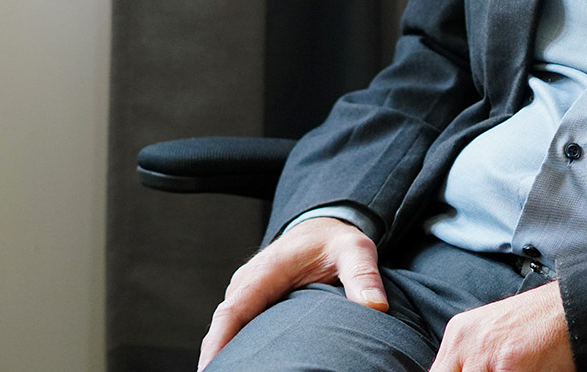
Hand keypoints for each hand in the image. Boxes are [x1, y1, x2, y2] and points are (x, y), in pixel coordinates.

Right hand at [197, 217, 386, 369]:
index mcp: (267, 270)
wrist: (324, 228)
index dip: (218, 342)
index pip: (234, 310)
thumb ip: (364, 276)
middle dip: (218, 356)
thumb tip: (376, 306)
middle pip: (224, 325)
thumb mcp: (356, 251)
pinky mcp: (251, 301)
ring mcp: (246, 292)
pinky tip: (242, 367)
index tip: (210, 369)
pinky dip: (235, 346)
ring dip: (226, 353)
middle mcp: (248, 281)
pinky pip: (236, 326)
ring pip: (228, 328)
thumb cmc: (336, 241)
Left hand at [430, 281, 574, 371]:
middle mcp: (465, 340)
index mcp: (458, 332)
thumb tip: (461, 371)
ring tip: (518, 369)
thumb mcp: (492, 333)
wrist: (574, 308)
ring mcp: (484, 352)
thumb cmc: (539, 325)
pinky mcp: (508, 364)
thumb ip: (469, 359)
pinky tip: (528, 371)